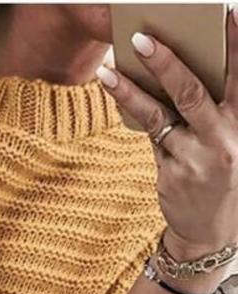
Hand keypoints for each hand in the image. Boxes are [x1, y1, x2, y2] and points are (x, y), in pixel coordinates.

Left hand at [98, 14, 237, 253]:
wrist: (209, 232)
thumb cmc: (220, 175)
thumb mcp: (228, 140)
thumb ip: (212, 110)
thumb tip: (176, 71)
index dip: (236, 44)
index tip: (228, 11)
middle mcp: (222, 139)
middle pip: (191, 92)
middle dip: (166, 62)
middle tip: (141, 38)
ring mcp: (195, 159)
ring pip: (158, 116)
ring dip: (129, 92)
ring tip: (107, 72)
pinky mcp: (170, 175)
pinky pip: (148, 137)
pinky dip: (132, 114)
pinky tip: (116, 94)